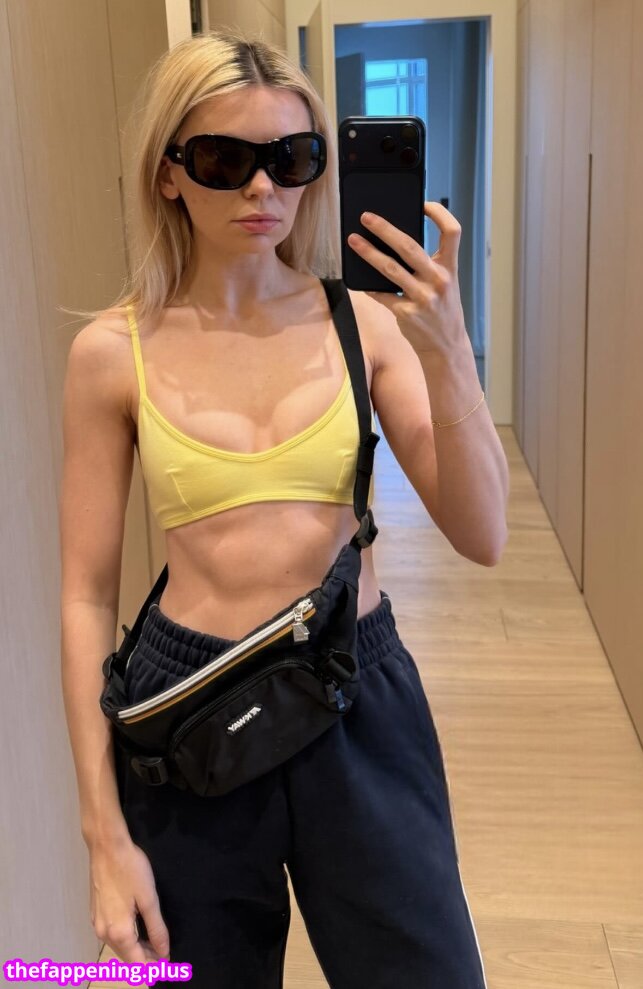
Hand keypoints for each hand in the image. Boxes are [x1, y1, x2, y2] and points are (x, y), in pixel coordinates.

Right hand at [89, 835, 169, 962]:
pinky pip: (112, 935)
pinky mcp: (95, 913)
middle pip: (126, 957)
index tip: (168, 966)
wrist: (106, 847)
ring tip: (155, 945)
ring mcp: (97, 923)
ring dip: (136, 949)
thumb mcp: (149, 899)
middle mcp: (104, 933)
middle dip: (145, 960)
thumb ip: (156, 928)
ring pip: (118, 946)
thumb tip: (164, 952)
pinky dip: (126, 938)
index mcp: (119, 932)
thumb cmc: (130, 870)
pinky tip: (138, 930)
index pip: (136, 963)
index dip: (153, 968)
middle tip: (165, 956)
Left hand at [347, 202, 468, 356]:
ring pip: (390, 269)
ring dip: (368, 253)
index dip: (440, 213)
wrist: (446, 347)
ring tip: (353, 240)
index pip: (452, 232)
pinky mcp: (407, 314)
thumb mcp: (445, 284)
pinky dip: (369, 286)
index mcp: (450, 268)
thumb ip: (428, 265)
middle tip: (366, 216)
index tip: (423, 204)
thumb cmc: (442, 310)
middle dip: (385, 229)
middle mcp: (438, 281)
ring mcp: (422, 298)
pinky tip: (358, 279)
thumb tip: (395, 242)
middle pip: (410, 246)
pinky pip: (382, 295)